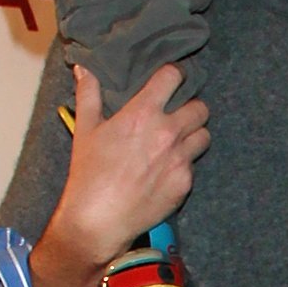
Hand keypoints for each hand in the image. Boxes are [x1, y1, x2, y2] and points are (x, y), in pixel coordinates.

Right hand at [62, 61, 208, 253]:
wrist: (100, 218)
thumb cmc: (89, 172)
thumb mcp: (85, 128)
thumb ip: (88, 94)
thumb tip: (84, 68)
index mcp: (143, 113)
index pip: (173, 77)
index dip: (174, 75)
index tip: (172, 78)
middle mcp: (167, 132)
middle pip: (199, 108)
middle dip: (191, 107)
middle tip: (179, 114)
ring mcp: (179, 158)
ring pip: (204, 135)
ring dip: (194, 134)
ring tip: (179, 140)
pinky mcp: (185, 182)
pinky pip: (194, 164)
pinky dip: (184, 163)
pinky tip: (168, 169)